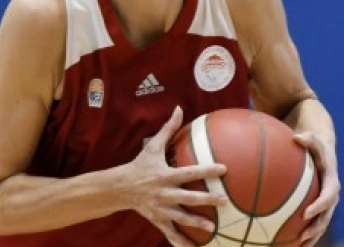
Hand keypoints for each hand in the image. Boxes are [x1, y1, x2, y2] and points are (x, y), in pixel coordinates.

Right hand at [126, 106, 227, 246]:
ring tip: (211, 229)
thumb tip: (179, 109)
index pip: (189, 172)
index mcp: (165, 175)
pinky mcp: (157, 219)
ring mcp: (160, 208)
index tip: (223, 169)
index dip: (206, 171)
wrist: (119, 187)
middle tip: (223, 202)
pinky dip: (180, 242)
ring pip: (179, 217)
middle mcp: (164, 193)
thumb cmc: (140, 165)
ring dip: (195, 223)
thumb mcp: (152, 146)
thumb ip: (168, 129)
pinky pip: (170, 233)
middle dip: (205, 200)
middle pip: (187, 197)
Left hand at [293, 130, 340, 246]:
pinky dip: (307, 231)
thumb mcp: (313, 137)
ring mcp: (326, 199)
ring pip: (322, 221)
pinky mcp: (318, 203)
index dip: (319, 205)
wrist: (322, 145)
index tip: (306, 213)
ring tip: (300, 246)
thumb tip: (297, 137)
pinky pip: (314, 219)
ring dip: (313, 235)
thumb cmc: (314, 141)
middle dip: (317, 226)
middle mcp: (331, 192)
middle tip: (303, 236)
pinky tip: (293, 242)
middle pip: (327, 214)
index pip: (329, 195)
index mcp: (331, 178)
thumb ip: (308, 138)